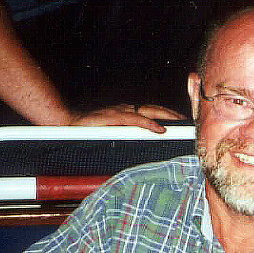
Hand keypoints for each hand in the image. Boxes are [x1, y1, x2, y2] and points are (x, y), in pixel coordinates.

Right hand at [67, 103, 185, 132]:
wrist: (66, 125)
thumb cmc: (88, 132)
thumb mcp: (112, 134)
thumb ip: (127, 136)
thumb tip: (145, 143)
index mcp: (126, 112)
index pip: (151, 111)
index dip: (167, 114)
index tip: (181, 120)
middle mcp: (125, 109)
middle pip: (154, 108)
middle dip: (172, 114)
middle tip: (187, 121)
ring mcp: (119, 112)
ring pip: (148, 111)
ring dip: (166, 116)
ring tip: (179, 122)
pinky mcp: (113, 117)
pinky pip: (135, 119)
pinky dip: (148, 123)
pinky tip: (159, 129)